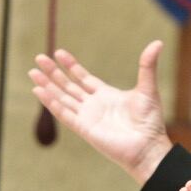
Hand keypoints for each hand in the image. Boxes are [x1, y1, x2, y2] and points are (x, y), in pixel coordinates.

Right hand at [31, 42, 170, 183]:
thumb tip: (157, 43)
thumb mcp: (148, 88)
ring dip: (47, 85)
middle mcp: (93, 105)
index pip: (82, 78)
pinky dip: (51, 102)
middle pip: (68, 86)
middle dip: (53, 72)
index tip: (58, 52)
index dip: (70, 65)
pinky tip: (39, 91)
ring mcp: (87, 117)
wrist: (148, 147)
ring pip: (62, 98)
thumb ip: (147, 66)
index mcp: (105, 95)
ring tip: (33, 72)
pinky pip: (63, 113)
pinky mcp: (84, 128)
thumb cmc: (150, 121)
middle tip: (39, 58)